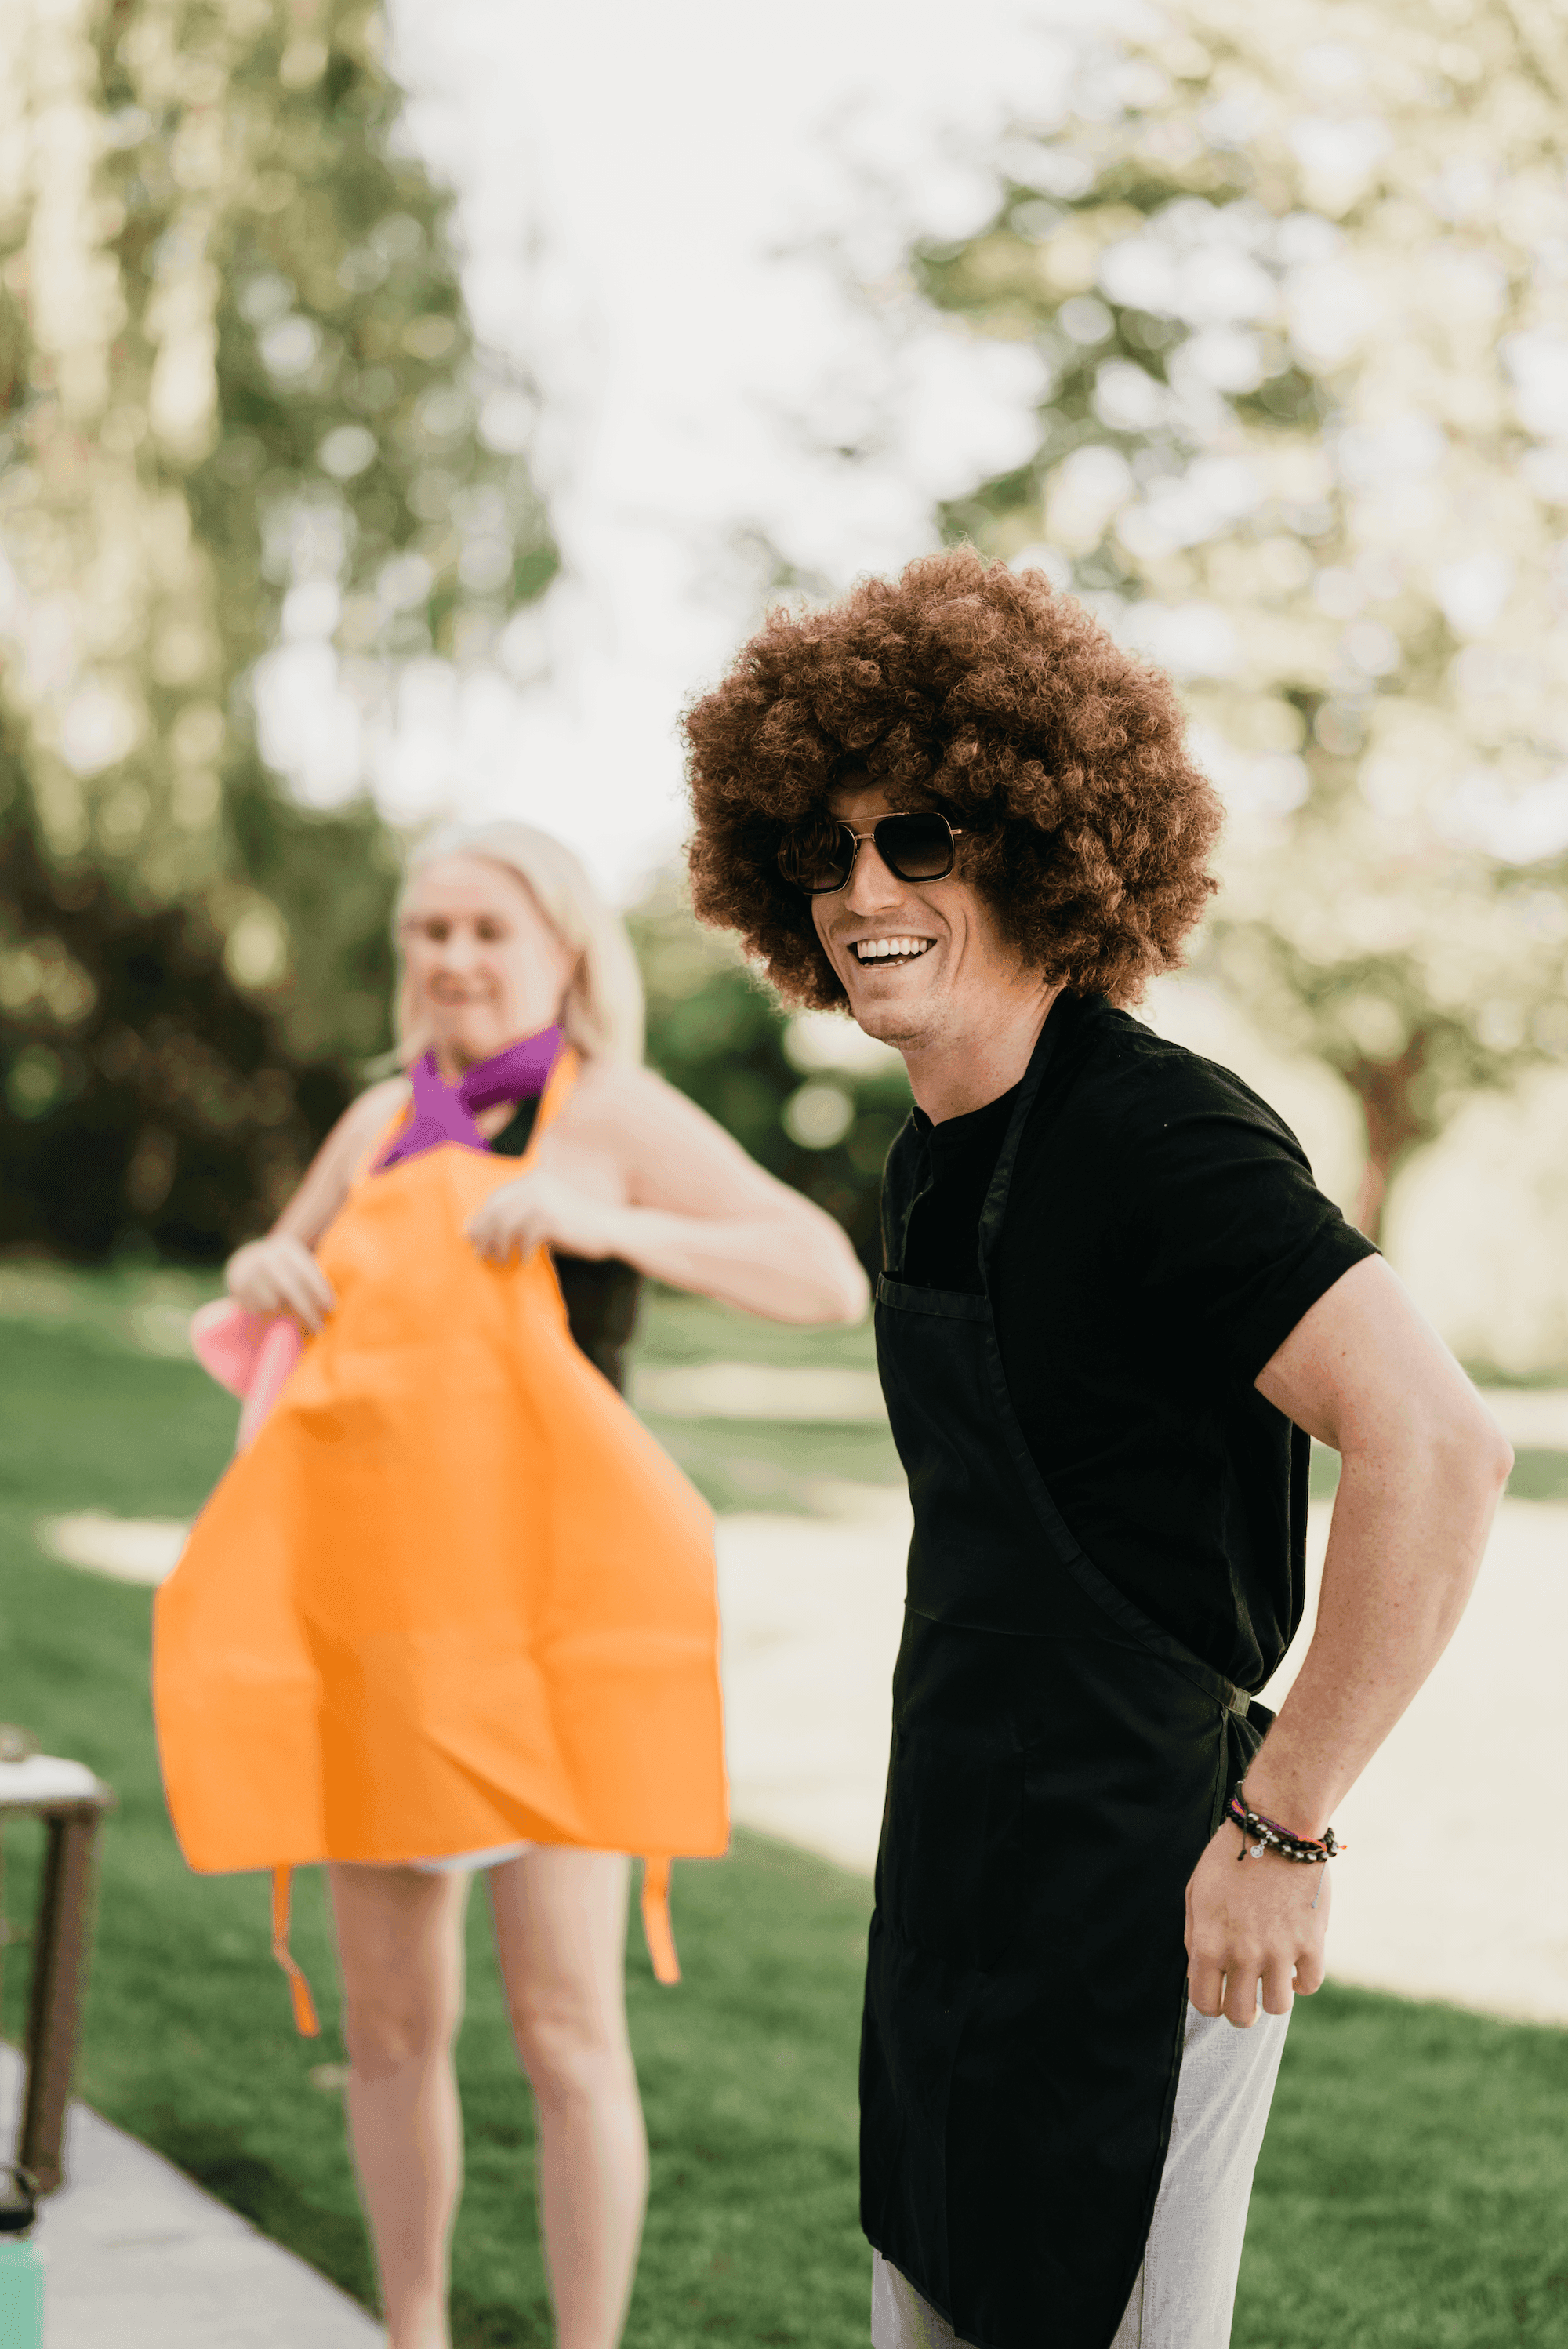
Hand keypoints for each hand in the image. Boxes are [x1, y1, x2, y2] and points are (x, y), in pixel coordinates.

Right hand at [226, 1234, 335, 1331]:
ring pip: (273, 1304)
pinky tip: (277, 1316)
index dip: (320, 1290)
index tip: (331, 1308)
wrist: (247, 1261)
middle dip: (307, 1311)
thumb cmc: (286, 1268)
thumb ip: (314, 1277)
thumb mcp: (299, 1263)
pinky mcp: (237, 1288)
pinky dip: (271, 1318)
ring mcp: (249, 1272)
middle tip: (319, 1328)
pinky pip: (258, 1310)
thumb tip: (331, 1305)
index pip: (305, 1270)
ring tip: (299, 1323)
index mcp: (286, 1248)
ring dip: (289, 1317)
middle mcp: (266, 1257)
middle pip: (290, 1288)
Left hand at [464, 1170, 625, 1266]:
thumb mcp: (550, 1216)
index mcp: (534, 1182)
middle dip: (483, 1234)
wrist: (612, 1227)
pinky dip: (521, 1254)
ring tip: (498, 1263)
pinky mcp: (550, 1219)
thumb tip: (491, 1235)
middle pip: (496, 1211)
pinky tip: (523, 1264)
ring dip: (499, 1247)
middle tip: (478, 1254)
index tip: (469, 1236)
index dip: (480, 1217)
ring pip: (506, 1226)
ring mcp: (543, 1202)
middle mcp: (535, 1187)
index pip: (497, 1198)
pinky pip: (525, 1239)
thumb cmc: (580, 1226)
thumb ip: (525, 1219)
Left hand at [1184, 1820, 1329, 2026]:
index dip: (1211, 2004)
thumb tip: (1199, 1975)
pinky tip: (1295, 1962)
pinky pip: (1309, 1984)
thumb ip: (1196, 1938)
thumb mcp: (1196, 1893)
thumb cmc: (1230, 1857)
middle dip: (1242, 2009)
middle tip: (1248, 1994)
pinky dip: (1302, 1979)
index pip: (1205, 2003)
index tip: (1219, 1995)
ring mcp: (1279, 1951)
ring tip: (1272, 1975)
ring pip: (1279, 2007)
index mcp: (1208, 1943)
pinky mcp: (1312, 1943)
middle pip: (1242, 2015)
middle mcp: (1242, 1954)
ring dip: (1274, 1995)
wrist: (1276, 1826)